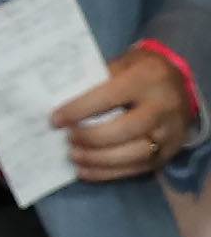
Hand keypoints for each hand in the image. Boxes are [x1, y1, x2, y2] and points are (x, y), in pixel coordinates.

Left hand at [56, 45, 201, 183]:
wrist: (180, 85)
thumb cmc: (141, 72)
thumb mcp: (122, 63)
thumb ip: (96, 80)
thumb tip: (60, 103)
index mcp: (148, 78)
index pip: (109, 96)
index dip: (80, 110)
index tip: (56, 120)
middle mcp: (163, 106)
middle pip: (125, 129)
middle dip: (90, 137)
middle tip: (67, 138)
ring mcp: (170, 132)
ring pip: (135, 153)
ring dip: (99, 159)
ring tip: (74, 155)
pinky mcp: (170, 152)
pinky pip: (139, 167)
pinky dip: (109, 172)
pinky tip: (86, 170)